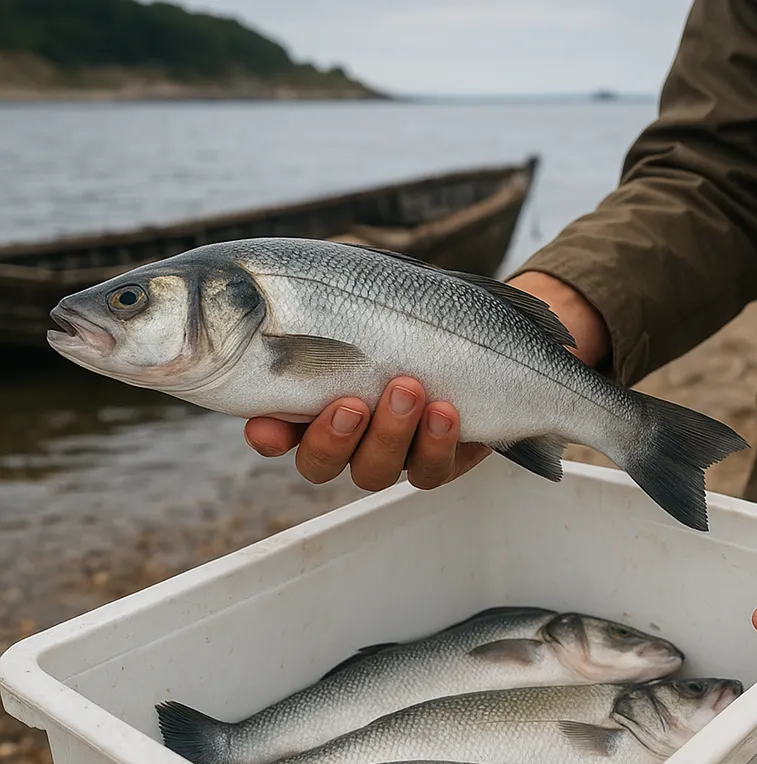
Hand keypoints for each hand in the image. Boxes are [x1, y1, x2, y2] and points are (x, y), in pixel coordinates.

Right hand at [244, 272, 611, 488]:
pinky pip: (431, 471)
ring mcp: (392, 453)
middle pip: (320, 464)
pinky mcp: (438, 459)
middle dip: (332, 439)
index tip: (267, 428)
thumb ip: (312, 297)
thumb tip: (266, 292)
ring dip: (388, 435)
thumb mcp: (353, 289)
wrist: (481, 326)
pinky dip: (436, 444)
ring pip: (374, 472)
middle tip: (351, 404)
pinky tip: (444, 411)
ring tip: (408, 388)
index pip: (274, 431)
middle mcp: (348, 437)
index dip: (268, 436)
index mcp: (312, 402)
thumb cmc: (403, 305)